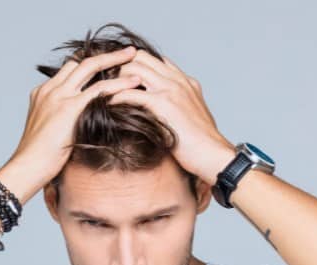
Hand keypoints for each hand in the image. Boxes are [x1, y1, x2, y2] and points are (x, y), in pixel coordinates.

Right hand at [0, 46, 141, 200]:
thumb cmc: (39, 159)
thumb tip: (83, 129)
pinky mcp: (69, 107)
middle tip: (126, 51)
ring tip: (134, 55)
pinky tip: (133, 83)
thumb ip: (65, 122)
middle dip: (105, 54)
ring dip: (114, 59)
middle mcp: (50, 89)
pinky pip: (99, 89)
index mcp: (43, 93)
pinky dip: (119, 83)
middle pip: (79, 61)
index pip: (68, 69)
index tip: (109, 64)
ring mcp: (59, 96)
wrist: (27, 166)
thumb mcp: (50, 133)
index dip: (90, 65)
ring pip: (90, 66)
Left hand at [107, 50, 235, 185]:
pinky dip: (116, 97)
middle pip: (140, 57)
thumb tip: (160, 114)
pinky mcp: (163, 105)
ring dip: (115, 79)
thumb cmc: (202, 145)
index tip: (118, 78)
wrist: (214, 155)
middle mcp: (178, 80)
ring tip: (103, 92)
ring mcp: (171, 90)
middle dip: (120, 67)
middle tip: (105, 84)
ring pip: (134, 68)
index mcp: (184, 81)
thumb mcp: (191, 118)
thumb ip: (176, 108)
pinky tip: (107, 105)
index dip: (134, 65)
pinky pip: (131, 93)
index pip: (154, 60)